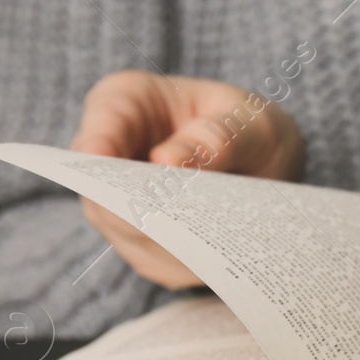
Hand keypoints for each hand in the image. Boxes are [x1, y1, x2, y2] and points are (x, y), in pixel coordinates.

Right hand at [69, 71, 305, 287]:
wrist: (261, 162)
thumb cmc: (249, 128)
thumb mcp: (248, 121)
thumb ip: (217, 136)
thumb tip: (168, 162)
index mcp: (128, 101)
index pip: (103, 122)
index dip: (98, 142)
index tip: (103, 158)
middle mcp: (111, 152)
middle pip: (102, 188)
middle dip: (138, 207)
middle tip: (179, 219)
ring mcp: (118, 200)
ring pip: (123, 230)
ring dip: (165, 239)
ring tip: (211, 239)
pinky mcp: (138, 240)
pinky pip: (150, 256)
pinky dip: (180, 259)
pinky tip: (213, 254)